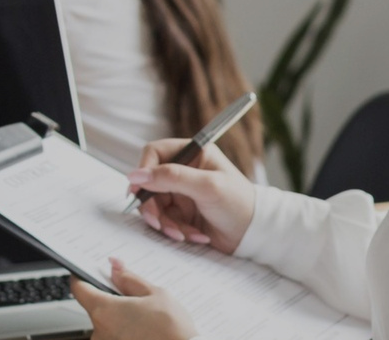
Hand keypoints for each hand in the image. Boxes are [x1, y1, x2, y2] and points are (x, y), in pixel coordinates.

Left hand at [70, 258, 196, 339]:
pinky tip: (144, 331)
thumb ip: (130, 279)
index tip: (87, 272)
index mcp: (104, 310)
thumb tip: (114, 266)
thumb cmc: (172, 329)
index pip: (79, 289)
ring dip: (121, 319)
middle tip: (136, 299)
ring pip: (107, 324)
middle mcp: (99, 332)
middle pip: (96, 308)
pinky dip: (125, 332)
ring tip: (146, 319)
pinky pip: (115, 337)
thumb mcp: (155, 294)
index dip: (82, 277)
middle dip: (112, 300)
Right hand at [127, 139, 256, 254]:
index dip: (143, 171)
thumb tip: (135, 175)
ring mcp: (181, 192)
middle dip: (152, 206)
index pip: (154, 153)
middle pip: (149, 183)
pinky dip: (175, 230)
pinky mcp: (181, 212)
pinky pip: (165, 220)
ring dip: (165, 222)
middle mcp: (184, 170)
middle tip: (158, 222)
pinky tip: (195, 235)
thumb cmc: (238, 203)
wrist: (253, 234)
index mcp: (193, 153)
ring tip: (183, 234)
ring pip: (154, 205)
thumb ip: (171, 177)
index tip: (138, 192)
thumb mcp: (206, 187)